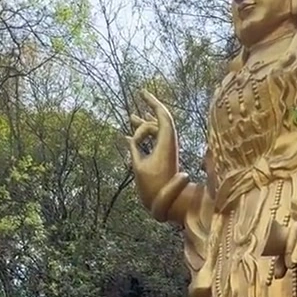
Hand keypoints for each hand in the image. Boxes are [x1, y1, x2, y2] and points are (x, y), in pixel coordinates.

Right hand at [127, 90, 179, 210]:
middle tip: (137, 101)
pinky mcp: (163, 159)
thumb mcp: (139, 166)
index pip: (162, 115)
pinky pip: (152, 143)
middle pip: (156, 122)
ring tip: (131, 117)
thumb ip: (134, 149)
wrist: (168, 203)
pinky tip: (128, 139)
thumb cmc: (154, 188)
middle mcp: (168, 144)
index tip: (141, 92)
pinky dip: (141, 139)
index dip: (152, 101)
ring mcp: (166, 151)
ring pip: (154, 132)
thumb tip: (129, 139)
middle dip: (144, 115)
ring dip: (142, 126)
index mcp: (166, 142)